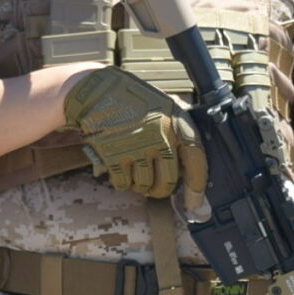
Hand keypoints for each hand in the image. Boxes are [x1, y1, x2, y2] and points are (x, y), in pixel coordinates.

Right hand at [62, 68, 206, 201]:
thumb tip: (188, 174)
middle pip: (168, 181)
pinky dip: (122, 181)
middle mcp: (159, 135)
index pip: (196, 159)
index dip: (197, 186)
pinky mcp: (113, 154)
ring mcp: (136, 146)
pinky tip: (120, 166)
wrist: (97, 90)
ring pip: (144, 186)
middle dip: (161, 189)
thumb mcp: (164, 109)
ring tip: (134, 167)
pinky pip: (123, 184)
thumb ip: (178, 136)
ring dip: (140, 184)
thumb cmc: (134, 102)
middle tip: (155, 185)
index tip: (194, 204)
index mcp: (176, 120)